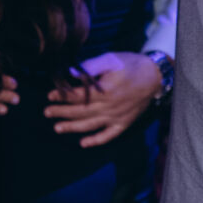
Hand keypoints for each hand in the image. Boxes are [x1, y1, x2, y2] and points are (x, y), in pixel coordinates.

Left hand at [45, 51, 161, 146]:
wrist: (155, 76)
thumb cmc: (131, 65)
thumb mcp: (111, 59)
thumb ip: (91, 67)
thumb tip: (71, 73)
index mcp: (105, 90)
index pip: (78, 95)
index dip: (62, 95)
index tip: (50, 95)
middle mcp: (110, 106)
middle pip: (80, 111)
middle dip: (61, 112)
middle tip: (47, 112)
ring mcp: (117, 117)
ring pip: (90, 125)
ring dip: (72, 128)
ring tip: (57, 128)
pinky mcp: (124, 123)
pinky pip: (108, 135)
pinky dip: (96, 141)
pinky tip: (83, 143)